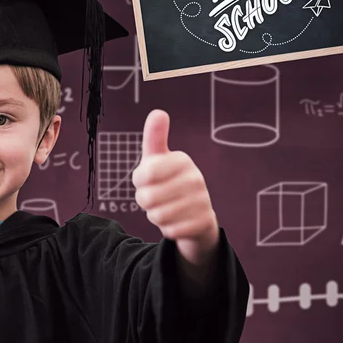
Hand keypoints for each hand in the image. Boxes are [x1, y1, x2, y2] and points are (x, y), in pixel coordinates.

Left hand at [132, 109, 219, 265]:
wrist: (196, 215)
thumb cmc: (169, 183)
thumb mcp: (158, 160)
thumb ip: (154, 138)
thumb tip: (158, 112)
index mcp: (182, 160)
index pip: (143, 174)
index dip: (139, 182)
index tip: (148, 180)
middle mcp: (195, 178)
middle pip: (147, 198)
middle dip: (145, 202)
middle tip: (156, 198)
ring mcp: (202, 200)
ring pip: (157, 216)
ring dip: (155, 216)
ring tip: (167, 208)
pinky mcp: (203, 222)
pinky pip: (170, 231)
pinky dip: (167, 229)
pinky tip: (177, 221)